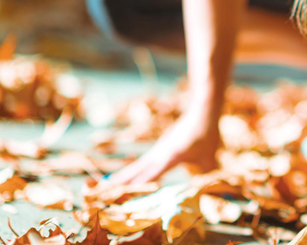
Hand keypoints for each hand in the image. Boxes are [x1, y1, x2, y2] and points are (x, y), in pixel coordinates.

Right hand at [100, 105, 220, 184]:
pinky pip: (141, 166)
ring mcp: (156, 152)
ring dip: (119, 179)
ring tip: (100, 188)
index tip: (118, 197)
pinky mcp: (158, 150)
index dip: (134, 189)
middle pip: (133, 172)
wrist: (201, 110)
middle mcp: (158, 155)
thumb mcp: (209, 157)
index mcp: (169, 157)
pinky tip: (122, 180)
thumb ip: (207, 173)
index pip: (148, 177)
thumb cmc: (206, 133)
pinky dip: (130, 174)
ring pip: (134, 169)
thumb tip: (211, 190)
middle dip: (116, 184)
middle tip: (95, 193)